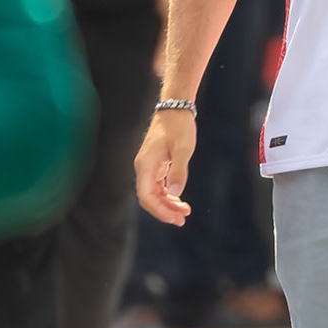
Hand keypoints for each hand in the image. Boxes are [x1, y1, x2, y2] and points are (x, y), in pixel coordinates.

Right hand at [135, 110, 195, 225]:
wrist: (175, 108)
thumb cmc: (179, 127)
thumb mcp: (183, 149)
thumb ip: (179, 171)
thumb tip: (175, 194)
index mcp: (146, 166)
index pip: (147, 197)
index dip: (160, 211)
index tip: (176, 219)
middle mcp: (143, 168)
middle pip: (148, 198)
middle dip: (164, 211)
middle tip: (182, 219)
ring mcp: (148, 166)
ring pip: (153, 193)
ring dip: (167, 204)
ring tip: (184, 211)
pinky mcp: (154, 163)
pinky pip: (157, 185)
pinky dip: (167, 194)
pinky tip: (179, 199)